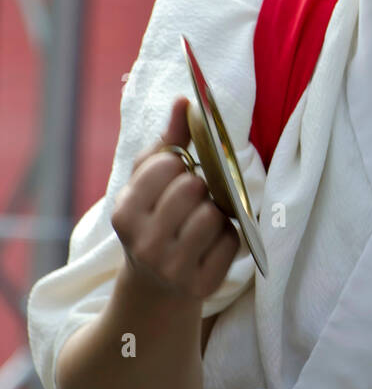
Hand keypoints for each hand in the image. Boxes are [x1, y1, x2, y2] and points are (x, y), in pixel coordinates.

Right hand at [110, 96, 239, 300]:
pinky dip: (229, 236)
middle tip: (193, 197)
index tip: (177, 174)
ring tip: (202, 219)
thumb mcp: (148, 184)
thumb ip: (167, 141)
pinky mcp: (202, 285)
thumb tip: (185, 100)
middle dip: (200, 186)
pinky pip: (231, 241)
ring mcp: (172, 268)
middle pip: (193, 188)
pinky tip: (212, 242)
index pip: (167, 164)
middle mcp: (144, 244)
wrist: (155, 288)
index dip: (180, 163)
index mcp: (124, 213)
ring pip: (214, 215)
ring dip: (216, 211)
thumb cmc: (154, 221)